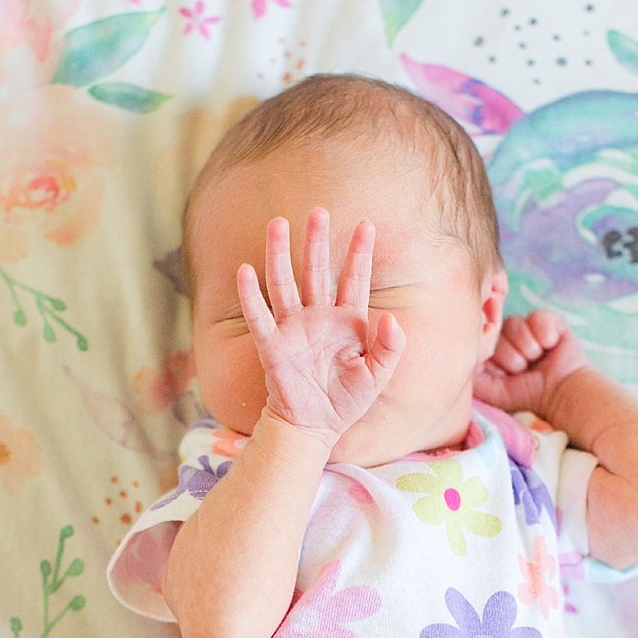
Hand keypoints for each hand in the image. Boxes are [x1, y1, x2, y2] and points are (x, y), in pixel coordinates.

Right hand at [236, 210, 405, 446]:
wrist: (316, 426)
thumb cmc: (348, 400)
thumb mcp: (378, 376)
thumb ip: (390, 349)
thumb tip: (392, 320)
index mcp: (346, 322)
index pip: (354, 280)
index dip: (360, 254)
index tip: (367, 225)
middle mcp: (318, 318)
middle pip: (317, 272)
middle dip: (317, 242)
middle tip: (319, 211)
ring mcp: (293, 329)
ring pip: (285, 283)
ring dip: (280, 254)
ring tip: (278, 223)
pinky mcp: (272, 346)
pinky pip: (259, 317)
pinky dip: (251, 295)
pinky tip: (245, 271)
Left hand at [472, 308, 587, 413]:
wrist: (562, 395)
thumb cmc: (527, 395)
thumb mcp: (491, 390)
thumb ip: (471, 373)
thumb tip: (464, 350)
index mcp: (494, 350)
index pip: (482, 338)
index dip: (494, 357)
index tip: (506, 375)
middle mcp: (509, 336)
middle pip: (498, 332)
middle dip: (511, 356)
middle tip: (525, 370)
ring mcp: (528, 327)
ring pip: (514, 324)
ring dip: (528, 348)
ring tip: (538, 360)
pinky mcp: (549, 320)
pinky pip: (537, 316)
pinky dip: (545, 335)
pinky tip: (551, 347)